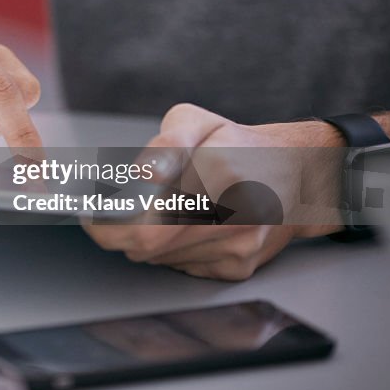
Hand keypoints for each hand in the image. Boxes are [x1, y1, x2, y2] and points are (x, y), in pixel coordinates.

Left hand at [84, 103, 344, 280]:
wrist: (300, 176)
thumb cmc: (238, 144)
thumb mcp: (198, 122)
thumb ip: (166, 143)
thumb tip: (144, 173)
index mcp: (219, 175)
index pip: (144, 222)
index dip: (107, 225)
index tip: (90, 214)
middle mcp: (232, 218)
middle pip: (147, 247)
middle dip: (118, 233)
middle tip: (107, 215)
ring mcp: (237, 248)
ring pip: (161, 259)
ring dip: (146, 240)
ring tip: (158, 210)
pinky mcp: (238, 267)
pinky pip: (183, 266)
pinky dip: (171, 249)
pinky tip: (184, 226)